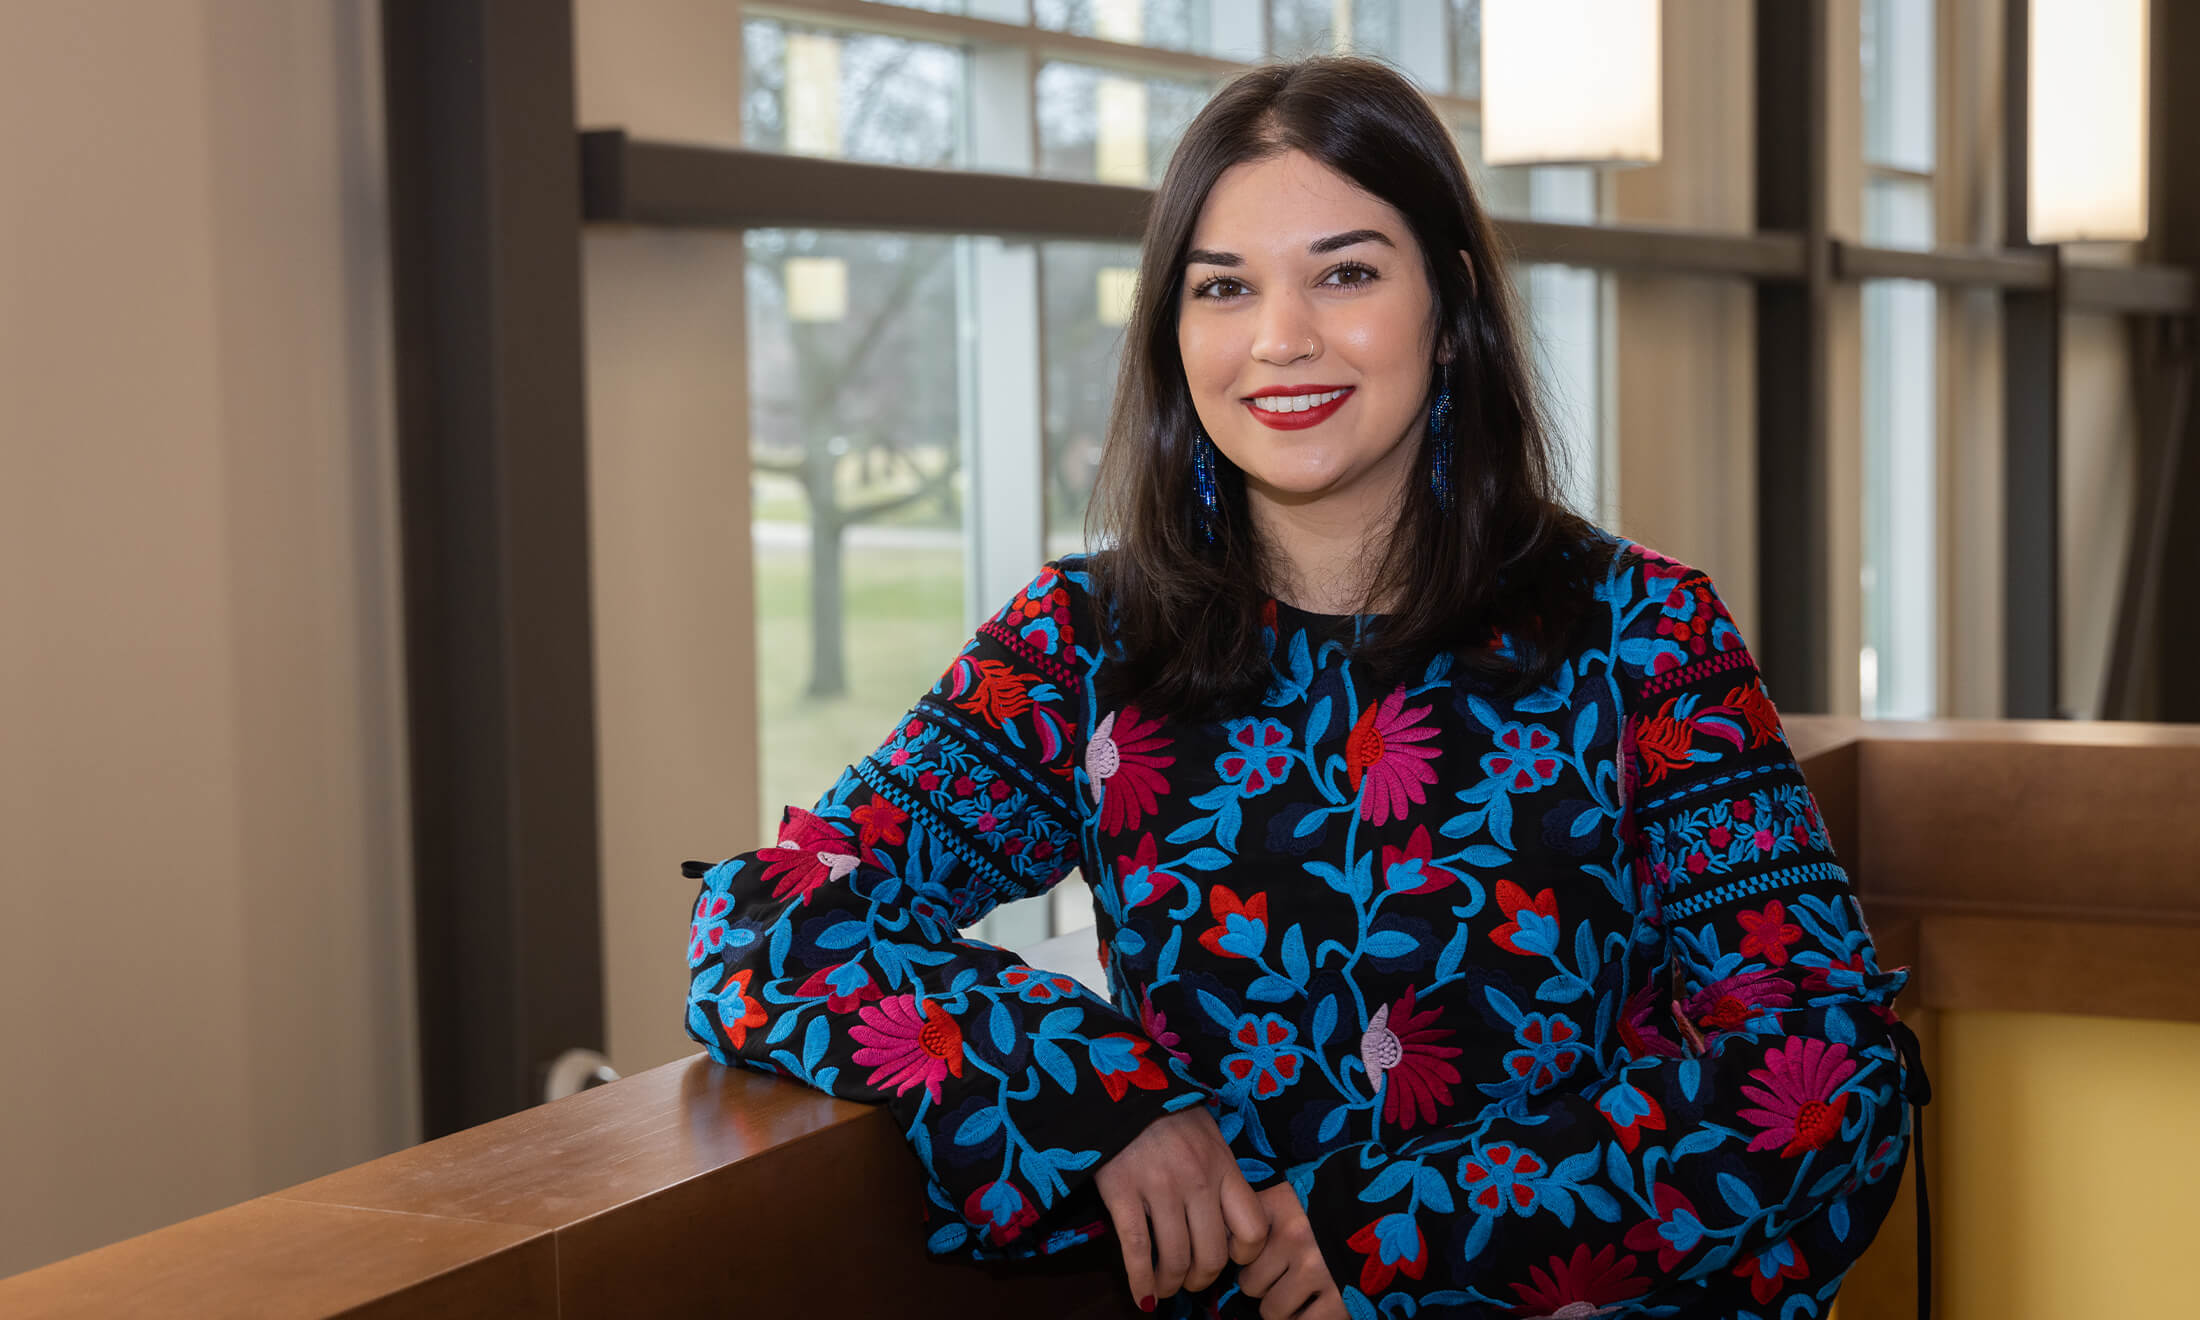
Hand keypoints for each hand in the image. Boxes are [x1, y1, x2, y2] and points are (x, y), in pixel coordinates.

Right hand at [1095, 1107, 1268, 1310]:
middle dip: (1202, 1279)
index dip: (1243, 1255)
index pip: (1253, 1228)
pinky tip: (1142, 1296)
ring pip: (1176, 1259)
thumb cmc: (1164, 1109)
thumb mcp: (1206, 1131)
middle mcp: (1198, 1180)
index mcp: (1223, 1165)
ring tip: (1165, 1286)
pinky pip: (1136, 1251)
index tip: (1229, 1258)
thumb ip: (1220, 1169)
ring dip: (1171, 1284)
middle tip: (1190, 1280)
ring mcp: (1159, 1187)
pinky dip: (1141, 1282)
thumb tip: (1228, 1212)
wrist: (1116, 1083)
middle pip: (1213, 1255)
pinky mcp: (1122, 1191)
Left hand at [1235, 1182, 1345, 1319]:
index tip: (1258, 1258)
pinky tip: (1314, 1306)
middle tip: (1282, 1278)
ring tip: (1299, 1294)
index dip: (1245, 1257)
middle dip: (1263, 1286)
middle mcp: (1295, 1237)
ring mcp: (1318, 1271)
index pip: (1236, 1244)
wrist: (1400, 1215)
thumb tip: (1230, 1239)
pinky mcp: (1340, 1301)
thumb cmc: (1341, 1207)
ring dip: (1281, 1308)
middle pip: (1250, 1283)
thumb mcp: (1301, 1194)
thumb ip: (1267, 1211)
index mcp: (1282, 1207)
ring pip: (1271, 1311)